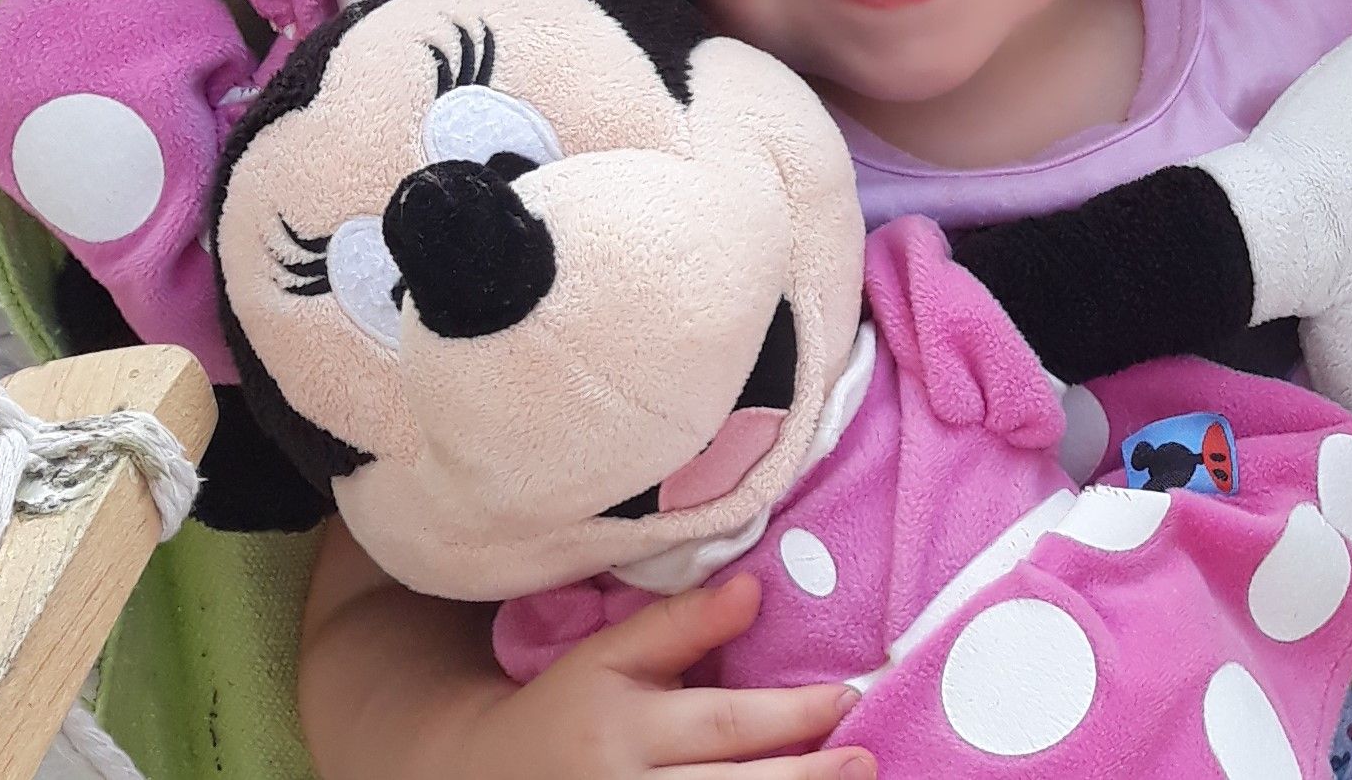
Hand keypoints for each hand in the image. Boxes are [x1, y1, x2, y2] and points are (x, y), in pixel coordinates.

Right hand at [472, 575, 874, 779]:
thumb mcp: (608, 655)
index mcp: (622, 725)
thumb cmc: (566, 707)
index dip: (788, 712)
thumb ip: (679, 623)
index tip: (846, 696)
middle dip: (804, 774)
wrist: (487, 775)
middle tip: (865, 755)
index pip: (720, 723)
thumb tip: (755, 590)